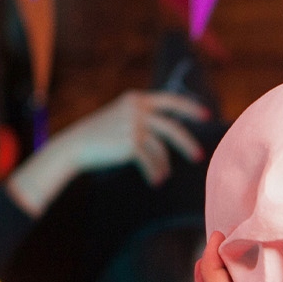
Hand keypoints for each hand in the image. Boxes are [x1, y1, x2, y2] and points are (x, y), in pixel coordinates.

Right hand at [7, 90, 208, 214]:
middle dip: (187, 143)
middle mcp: (137, 110)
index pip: (170, 101)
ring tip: (163, 176)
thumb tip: (174, 133)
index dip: (190, 108)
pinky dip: (155, 172)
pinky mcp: (131, 143)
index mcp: (136, 100)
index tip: (206, 115)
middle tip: (199, 157)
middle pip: (172, 128)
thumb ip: (146, 119)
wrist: (76, 145)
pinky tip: (156, 181)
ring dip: (163, 165)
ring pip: (161, 148)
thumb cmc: (101, 135)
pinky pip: (151, 161)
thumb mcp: (123, 118)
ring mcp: (134, 126)